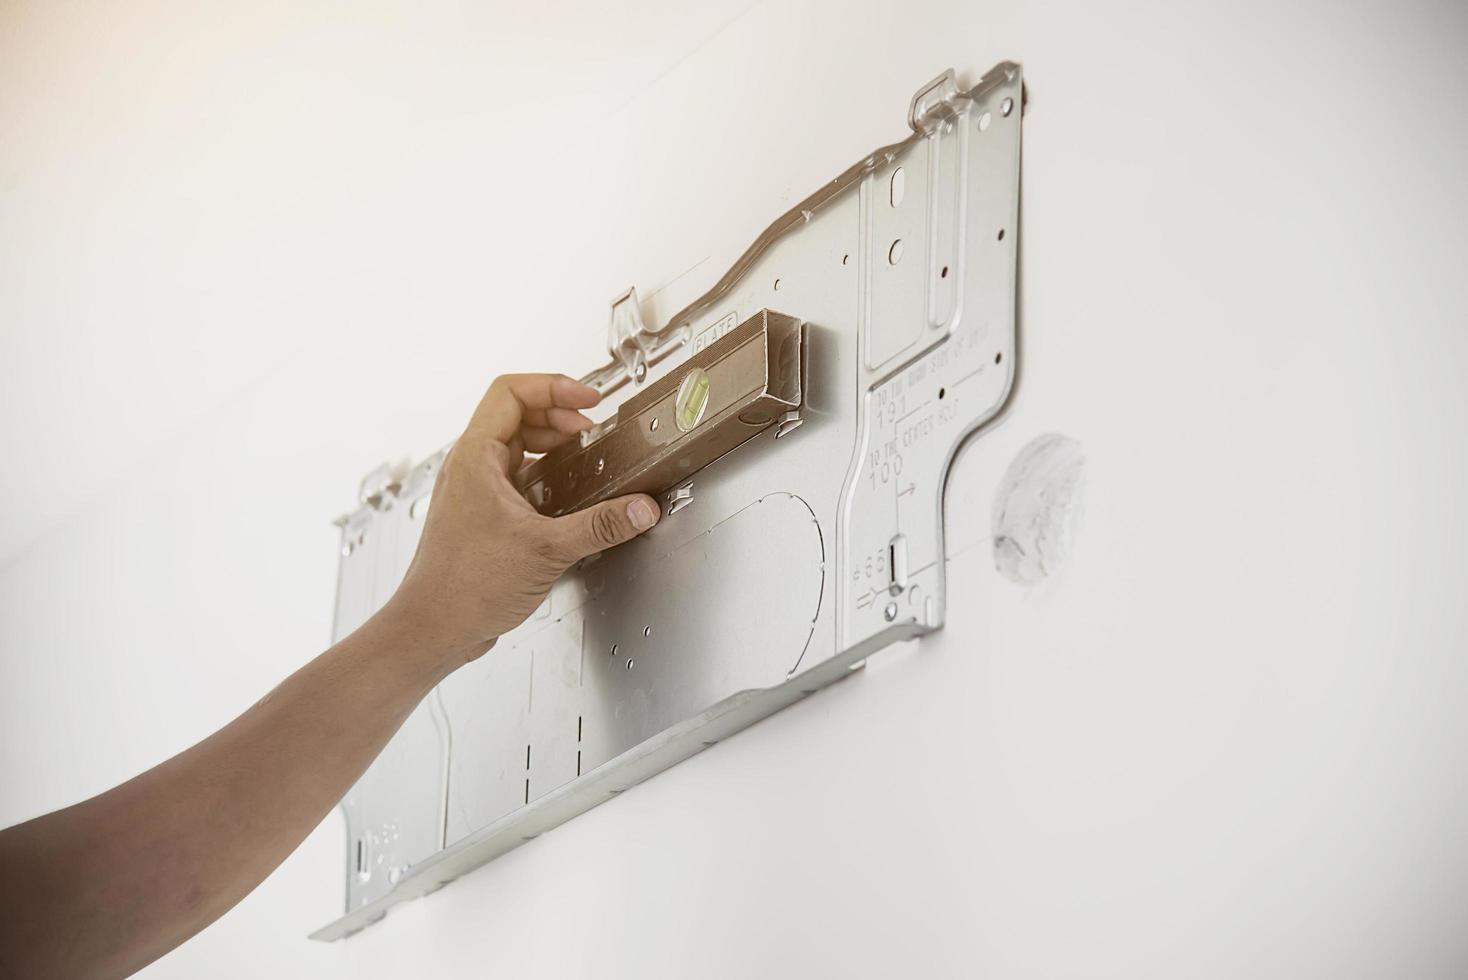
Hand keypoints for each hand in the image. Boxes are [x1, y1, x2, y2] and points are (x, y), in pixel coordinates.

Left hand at [381, 373, 659, 674]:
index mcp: (475, 457)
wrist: (434, 629)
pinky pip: (516, 477)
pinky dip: (544, 475)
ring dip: (552, 444)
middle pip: (516, 414)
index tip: (590, 400)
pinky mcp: (482, 515)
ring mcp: (474, 491)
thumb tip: (640, 508)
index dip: (554, 387)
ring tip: (586, 456)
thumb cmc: (465, 588)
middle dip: (559, 415)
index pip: (511, 392)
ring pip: (516, 446)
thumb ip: (601, 525)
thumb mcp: (547, 549)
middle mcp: (470, 468)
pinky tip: (568, 495)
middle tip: (593, 430)